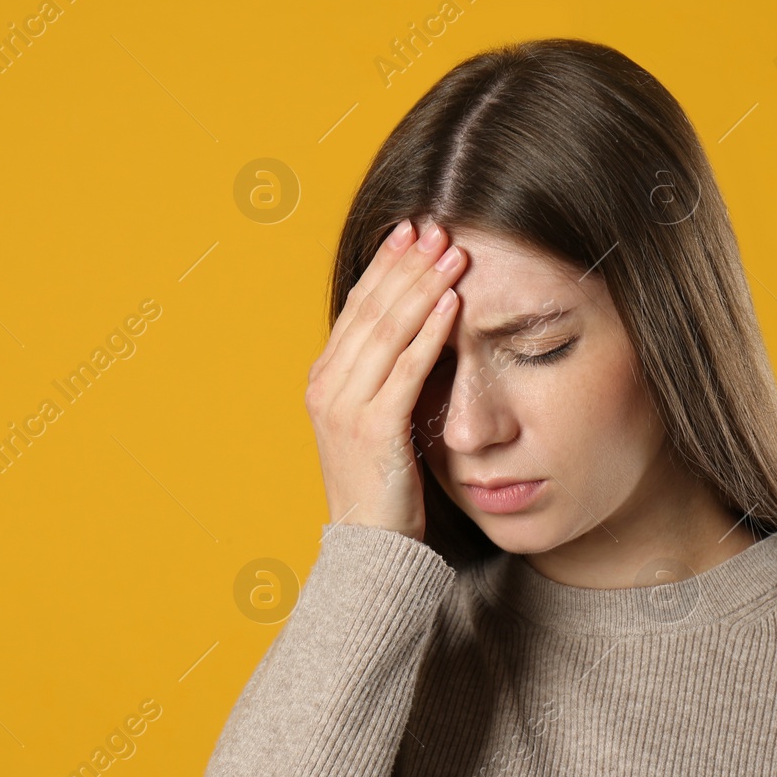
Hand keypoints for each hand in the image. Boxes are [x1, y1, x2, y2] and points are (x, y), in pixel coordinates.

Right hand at [306, 219, 465, 542]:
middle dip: (406, 265)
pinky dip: (430, 332)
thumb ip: (385, 377)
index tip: (412, 230)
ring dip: (423, 287)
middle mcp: (327, 387)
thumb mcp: (376, 421)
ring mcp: (345, 408)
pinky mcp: (373, 429)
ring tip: (453, 254)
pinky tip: (453, 305)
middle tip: (438, 228)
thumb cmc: (383, 485)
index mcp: (324, 380)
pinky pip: (406, 370)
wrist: (370, 548)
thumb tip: (415, 327)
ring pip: (387, 331)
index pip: (356, 308)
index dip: (384, 265)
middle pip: (370, 310)